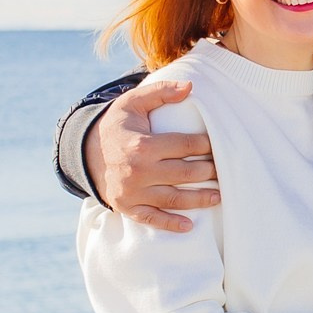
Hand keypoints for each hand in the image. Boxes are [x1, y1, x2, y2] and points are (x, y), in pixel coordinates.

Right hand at [87, 81, 219, 232]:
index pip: (185, 146)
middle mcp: (138, 171)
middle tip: (224, 170)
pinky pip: (152, 219)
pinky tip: (189, 226)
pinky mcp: (127, 207)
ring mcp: (132, 192)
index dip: (206, 145)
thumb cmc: (118, 125)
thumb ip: (161, 91)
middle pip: (185, 174)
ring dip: (199, 199)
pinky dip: (170, 224)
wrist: (87, 151)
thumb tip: (190, 87)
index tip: (218, 145)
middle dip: (209, 172)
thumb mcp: (134, 102)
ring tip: (219, 196)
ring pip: (174, 199)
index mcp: (143, 145)